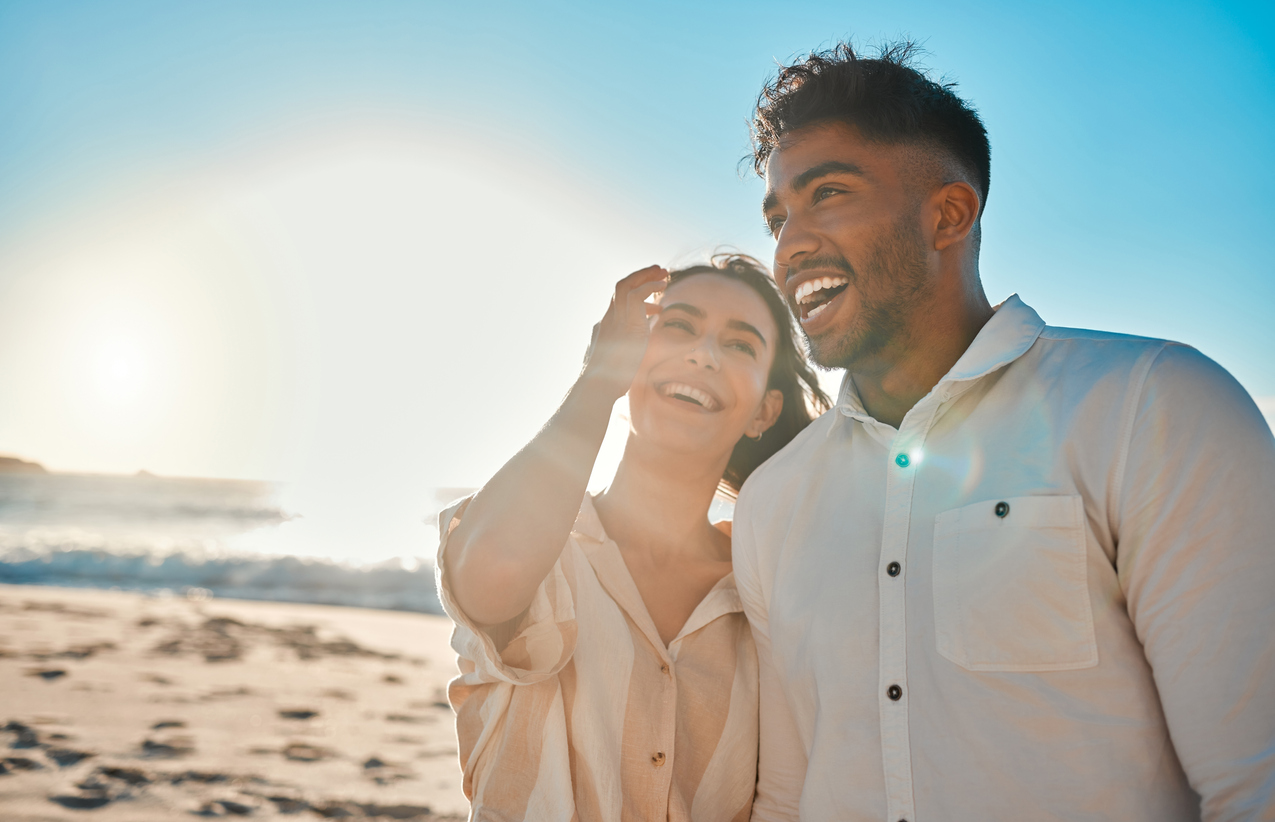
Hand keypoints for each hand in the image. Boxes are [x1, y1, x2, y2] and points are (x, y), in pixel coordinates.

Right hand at [581, 265, 667, 399]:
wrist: (596, 388)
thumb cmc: (606, 385)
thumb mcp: (616, 367)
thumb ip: (624, 359)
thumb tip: (631, 364)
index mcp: (605, 329)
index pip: (618, 304)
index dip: (636, 297)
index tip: (654, 300)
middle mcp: (607, 320)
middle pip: (620, 288)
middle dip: (640, 277)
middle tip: (659, 272)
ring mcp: (614, 320)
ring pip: (625, 285)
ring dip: (645, 275)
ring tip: (663, 273)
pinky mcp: (625, 324)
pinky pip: (636, 295)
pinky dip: (649, 286)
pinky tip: (662, 286)